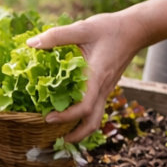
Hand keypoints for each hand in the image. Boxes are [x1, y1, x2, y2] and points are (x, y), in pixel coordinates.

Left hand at [26, 11, 145, 142]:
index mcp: (96, 77)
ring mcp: (106, 89)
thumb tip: (31, 44)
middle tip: (56, 138)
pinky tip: (70, 110)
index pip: (84, 106)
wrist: (136, 30)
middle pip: (93, 122)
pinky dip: (84, 116)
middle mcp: (103, 88)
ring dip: (81, 129)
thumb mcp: (82, 28)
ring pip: (96, 117)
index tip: (48, 118)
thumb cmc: (110, 28)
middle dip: (76, 135)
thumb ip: (56, 36)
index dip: (66, 117)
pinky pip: (96, 107)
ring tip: (63, 132)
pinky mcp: (106, 86)